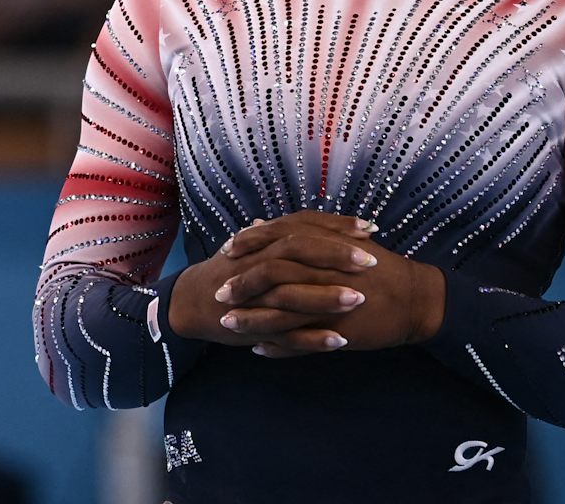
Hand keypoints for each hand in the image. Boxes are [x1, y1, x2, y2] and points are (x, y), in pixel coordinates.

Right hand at [165, 212, 377, 351]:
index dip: (335, 226)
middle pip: (298, 251)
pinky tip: (340, 342)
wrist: (193, 302)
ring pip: (292, 291)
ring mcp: (255, 295)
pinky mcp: (254, 326)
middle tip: (371, 260)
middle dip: (336, 255)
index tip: (368, 228)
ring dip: (326, 295)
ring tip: (360, 299)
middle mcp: (258, 262)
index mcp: (264, 242)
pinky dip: (312, 338)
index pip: (303, 226)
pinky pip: (285, 333)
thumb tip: (307, 221)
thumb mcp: (255, 247)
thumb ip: (280, 235)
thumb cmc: (230, 272)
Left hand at [218, 212, 445, 357]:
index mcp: (323, 245)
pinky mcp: (338, 329)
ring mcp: (329, 302)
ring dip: (252, 319)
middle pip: (272, 274)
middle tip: (219, 292)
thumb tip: (256, 223)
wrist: (414, 299)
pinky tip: (259, 350)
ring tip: (228, 324)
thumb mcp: (339, 240)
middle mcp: (323, 271)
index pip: (276, 239)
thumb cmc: (375, 267)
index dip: (249, 245)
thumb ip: (297, 232)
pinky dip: (278, 347)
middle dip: (242, 284)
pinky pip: (300, 341)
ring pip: (281, 312)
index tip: (226, 251)